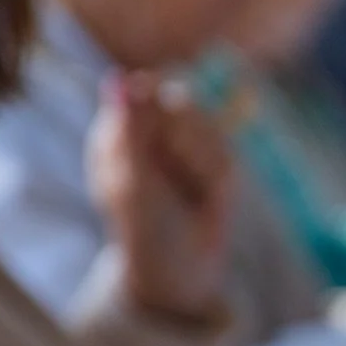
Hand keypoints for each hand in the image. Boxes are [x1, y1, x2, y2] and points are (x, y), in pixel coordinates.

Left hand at [90, 73, 234, 328]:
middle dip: (182, 142)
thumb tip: (118, 79)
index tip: (158, 142)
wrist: (182, 266)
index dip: (157, 113)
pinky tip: (206, 198)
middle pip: (181, 102)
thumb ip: (131, 129)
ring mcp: (186, 144)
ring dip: (201, 164)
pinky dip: (218, 178)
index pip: (144, 91)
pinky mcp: (216, 161)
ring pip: (208, 126)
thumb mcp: (131, 180)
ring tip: (188, 193)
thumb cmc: (144, 227)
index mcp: (120, 131)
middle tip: (171, 176)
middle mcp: (152, 131)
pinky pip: (227, 153)